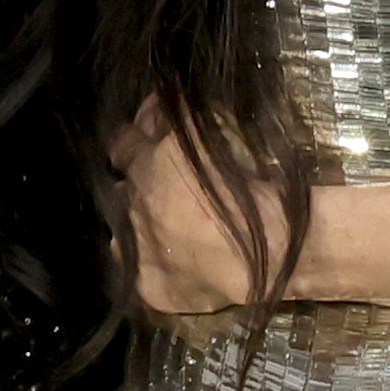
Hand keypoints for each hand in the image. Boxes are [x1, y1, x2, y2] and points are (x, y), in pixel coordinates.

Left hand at [116, 101, 288, 320]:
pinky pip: (146, 277)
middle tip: (173, 194)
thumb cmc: (244, 185)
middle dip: (140, 190)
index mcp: (142, 168)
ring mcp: (135, 254)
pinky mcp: (150, 290)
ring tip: (177, 234)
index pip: (120, 144)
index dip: (136, 140)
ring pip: (126, 238)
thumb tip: (161, 100)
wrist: (268, 247)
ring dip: (144, 231)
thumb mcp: (216, 132)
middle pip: (122, 193)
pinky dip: (160, 270)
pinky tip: (183, 266)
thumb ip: (182, 116)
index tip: (150, 140)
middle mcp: (128, 210)